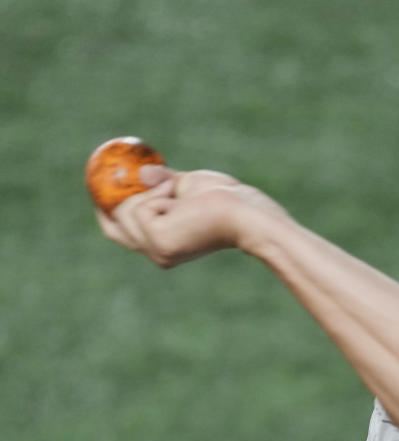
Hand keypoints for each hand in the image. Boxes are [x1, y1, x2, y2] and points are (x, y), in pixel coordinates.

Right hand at [96, 165, 291, 267]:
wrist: (245, 213)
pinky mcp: (158, 242)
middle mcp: (157, 254)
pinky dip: (158, 194)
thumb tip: (140, 174)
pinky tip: (181, 200)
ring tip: (178, 193)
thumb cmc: (227, 200)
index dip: (106, 212)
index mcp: (163, 245)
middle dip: (113, 201)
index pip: (121, 234)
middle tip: (116, 175)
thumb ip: (163, 183)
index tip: (100, 187)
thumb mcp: (188, 187)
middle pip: (113, 227)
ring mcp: (156, 250)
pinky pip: (141, 207)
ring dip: (149, 193)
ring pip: (126, 211)